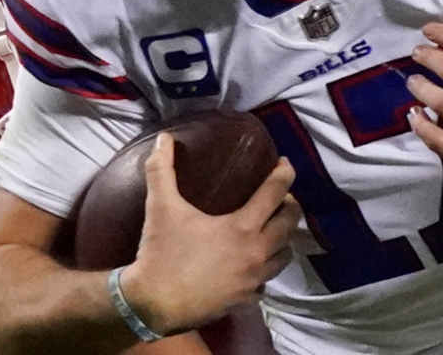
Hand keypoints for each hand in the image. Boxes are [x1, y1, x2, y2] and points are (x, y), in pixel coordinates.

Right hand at [121, 133, 301, 334]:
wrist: (150, 305)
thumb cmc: (161, 254)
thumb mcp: (161, 208)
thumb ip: (161, 170)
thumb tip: (163, 138)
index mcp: (243, 227)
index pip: (276, 192)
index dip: (285, 174)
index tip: (285, 164)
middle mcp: (257, 252)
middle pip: (291, 223)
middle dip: (290, 206)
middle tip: (279, 197)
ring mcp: (254, 278)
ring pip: (285, 254)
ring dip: (283, 238)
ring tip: (271, 229)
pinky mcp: (246, 299)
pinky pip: (267, 281)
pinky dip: (265, 269)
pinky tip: (254, 264)